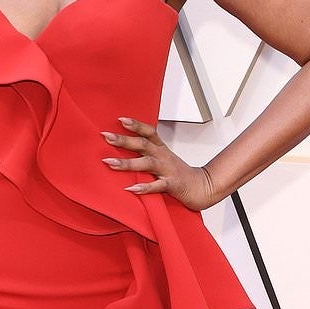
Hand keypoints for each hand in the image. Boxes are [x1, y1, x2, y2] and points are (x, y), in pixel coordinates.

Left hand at [100, 117, 223, 210]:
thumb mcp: (163, 158)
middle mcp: (163, 156)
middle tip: (106, 136)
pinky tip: (131, 189)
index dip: (136, 125)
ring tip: (109, 162)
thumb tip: (122, 146)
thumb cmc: (178, 173)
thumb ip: (146, 152)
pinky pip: (157, 186)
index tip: (120, 119)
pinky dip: (144, 187)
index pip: (149, 132)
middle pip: (143, 144)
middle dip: (124, 140)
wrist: (203, 186)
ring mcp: (167, 170)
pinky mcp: (172, 185)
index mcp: (161, 149)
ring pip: (146, 163)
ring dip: (127, 163)